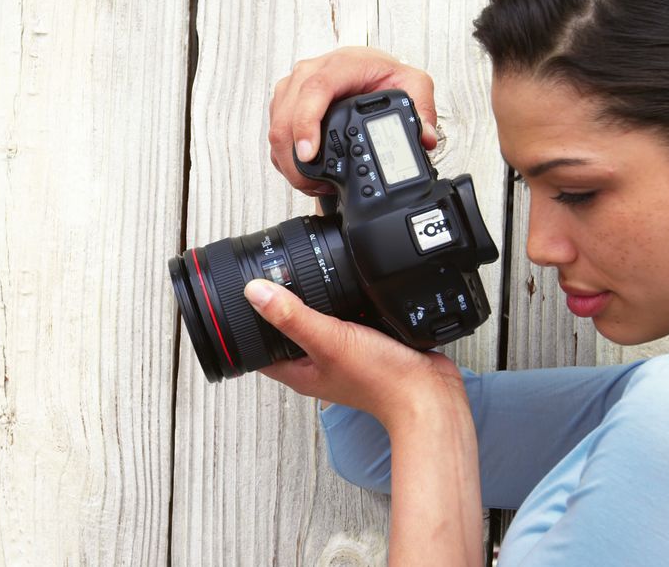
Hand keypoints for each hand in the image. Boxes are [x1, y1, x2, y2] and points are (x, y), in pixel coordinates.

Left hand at [243, 278, 464, 425]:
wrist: (429, 392)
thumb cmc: (381, 380)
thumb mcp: (329, 341)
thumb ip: (292, 317)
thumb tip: (256, 292)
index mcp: (300, 371)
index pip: (258, 348)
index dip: (245, 323)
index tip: (239, 295)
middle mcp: (318, 364)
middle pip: (287, 332)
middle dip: (280, 306)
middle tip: (274, 276)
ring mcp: (343, 356)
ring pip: (318, 322)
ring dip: (316, 301)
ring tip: (309, 276)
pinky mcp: (367, 345)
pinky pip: (347, 319)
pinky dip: (345, 302)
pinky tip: (350, 287)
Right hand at [268, 47, 438, 196]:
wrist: (366, 66)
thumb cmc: (382, 72)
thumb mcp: (412, 83)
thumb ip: (422, 109)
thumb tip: (425, 137)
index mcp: (340, 65)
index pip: (314, 90)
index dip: (306, 124)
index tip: (309, 154)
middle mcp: (310, 73)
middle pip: (286, 115)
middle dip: (294, 157)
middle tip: (315, 184)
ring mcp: (293, 87)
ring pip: (276, 126)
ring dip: (288, 161)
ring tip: (314, 183)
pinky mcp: (285, 102)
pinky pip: (275, 132)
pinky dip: (285, 157)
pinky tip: (304, 171)